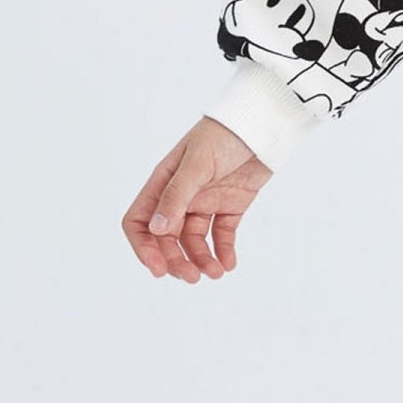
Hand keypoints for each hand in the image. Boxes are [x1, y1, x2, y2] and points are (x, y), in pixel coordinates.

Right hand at [122, 119, 269, 281]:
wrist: (262, 125)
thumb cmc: (224, 134)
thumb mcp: (197, 164)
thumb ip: (177, 196)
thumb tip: (156, 230)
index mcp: (163, 184)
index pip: (140, 222)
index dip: (144, 247)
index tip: (158, 268)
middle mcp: (180, 196)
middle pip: (167, 239)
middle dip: (176, 260)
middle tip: (192, 277)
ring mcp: (205, 202)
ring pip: (195, 241)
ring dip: (201, 260)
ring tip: (216, 273)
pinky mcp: (230, 205)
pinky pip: (222, 235)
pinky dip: (224, 251)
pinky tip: (229, 264)